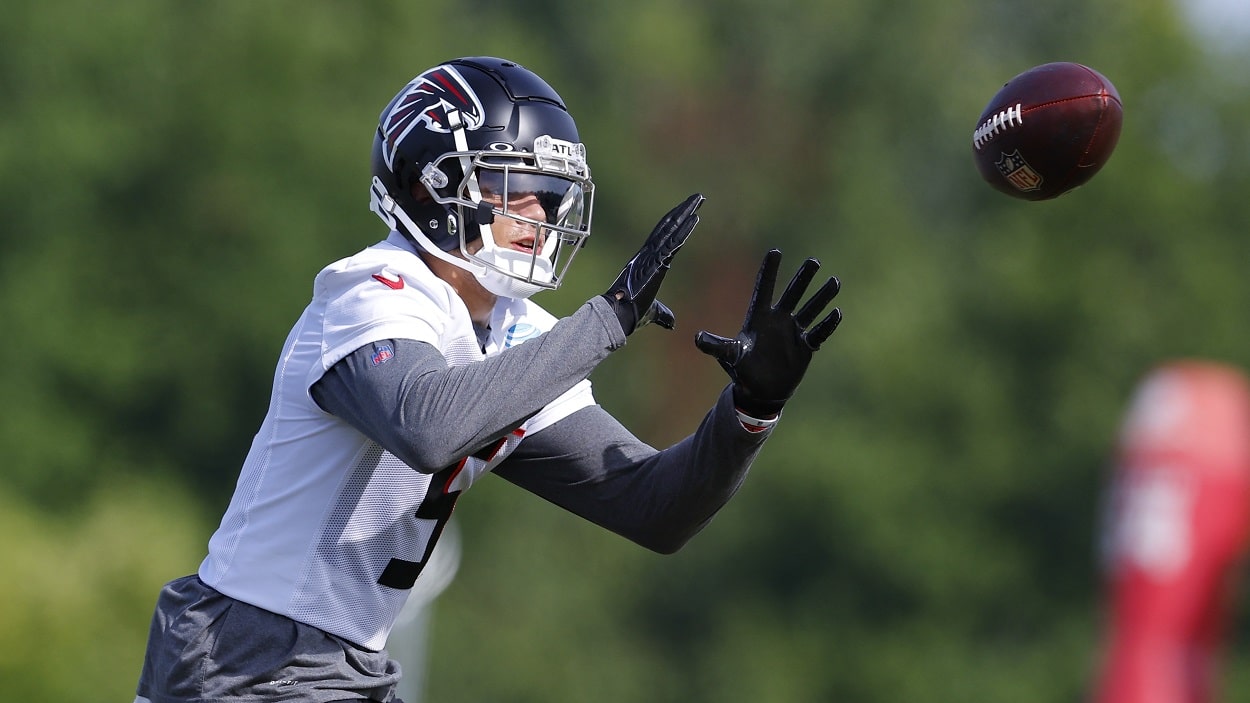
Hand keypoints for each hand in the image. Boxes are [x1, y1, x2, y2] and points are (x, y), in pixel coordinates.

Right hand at [602, 193, 704, 334]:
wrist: (619, 315)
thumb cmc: (632, 313)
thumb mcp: (653, 312)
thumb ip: (662, 314)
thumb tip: (671, 323)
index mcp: (647, 261)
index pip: (664, 237)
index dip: (676, 223)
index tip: (687, 211)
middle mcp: (648, 253)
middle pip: (668, 226)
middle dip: (683, 211)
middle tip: (697, 197)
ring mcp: (651, 255)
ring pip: (671, 229)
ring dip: (685, 213)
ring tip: (698, 199)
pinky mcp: (656, 261)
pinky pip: (673, 242)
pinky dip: (684, 230)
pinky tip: (694, 218)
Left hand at [695, 249, 840, 416]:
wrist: (760, 392)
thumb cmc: (742, 371)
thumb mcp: (729, 357)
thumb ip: (716, 346)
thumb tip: (697, 338)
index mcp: (759, 318)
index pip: (765, 289)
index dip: (769, 271)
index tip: (775, 251)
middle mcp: (778, 320)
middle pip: (792, 294)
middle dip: (803, 278)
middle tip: (813, 261)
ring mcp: (793, 331)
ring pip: (810, 309)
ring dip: (822, 297)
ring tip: (834, 282)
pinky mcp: (805, 346)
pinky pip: (819, 332)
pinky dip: (828, 324)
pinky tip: (836, 313)